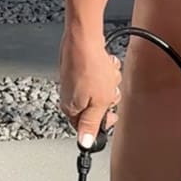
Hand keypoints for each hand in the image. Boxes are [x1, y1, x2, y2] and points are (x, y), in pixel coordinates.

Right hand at [59, 29, 121, 146]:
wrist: (84, 38)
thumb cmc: (90, 68)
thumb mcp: (98, 103)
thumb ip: (93, 124)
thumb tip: (85, 142)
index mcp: (70, 109)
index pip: (87, 127)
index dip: (103, 121)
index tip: (112, 114)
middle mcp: (69, 96)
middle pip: (96, 108)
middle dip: (107, 99)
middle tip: (108, 90)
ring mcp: (74, 82)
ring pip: (100, 91)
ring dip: (108, 83)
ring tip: (107, 74)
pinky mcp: (80, 69)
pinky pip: (98, 76)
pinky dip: (105, 71)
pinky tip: (105, 65)